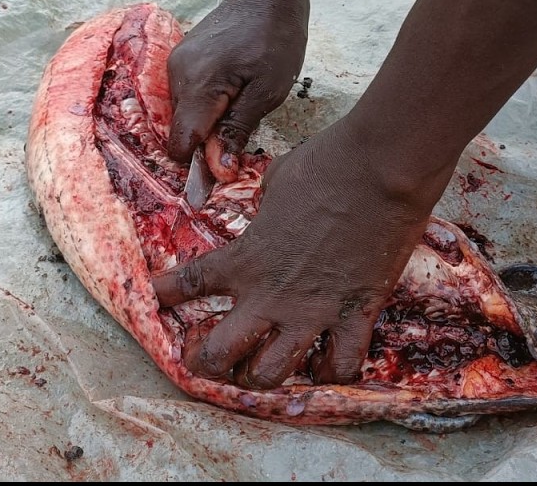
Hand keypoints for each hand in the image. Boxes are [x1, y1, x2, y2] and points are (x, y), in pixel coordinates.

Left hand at [150, 117, 452, 388]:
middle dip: (205, 362)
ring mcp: (313, 311)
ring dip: (260, 375)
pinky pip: (341, 365)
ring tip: (260, 369)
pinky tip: (327, 362)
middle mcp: (271, 295)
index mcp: (246, 257)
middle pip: (219, 353)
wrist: (379, 170)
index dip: (166, 293)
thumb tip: (274, 209)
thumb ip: (268, 208)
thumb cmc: (326, 162)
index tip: (156, 295)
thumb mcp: (277, 180)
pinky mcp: (355, 315)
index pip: (190, 283)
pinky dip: (332, 369)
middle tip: (205, 357)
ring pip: (271, 373)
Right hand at [166, 0, 308, 178]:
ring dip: (207, 122)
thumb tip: (219, 171)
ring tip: (240, 105)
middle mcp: (177, 74)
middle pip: (181, 130)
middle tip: (243, 127)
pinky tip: (231, 93)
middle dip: (206, 141)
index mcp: (199, 84)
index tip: (226, 165)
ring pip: (184, 114)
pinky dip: (205, 105)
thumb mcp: (268, 92)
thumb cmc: (276, 40)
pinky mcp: (180, 59)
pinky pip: (186, 96)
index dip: (200, 162)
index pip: (181, 143)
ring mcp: (175, 64)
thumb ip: (237, 131)